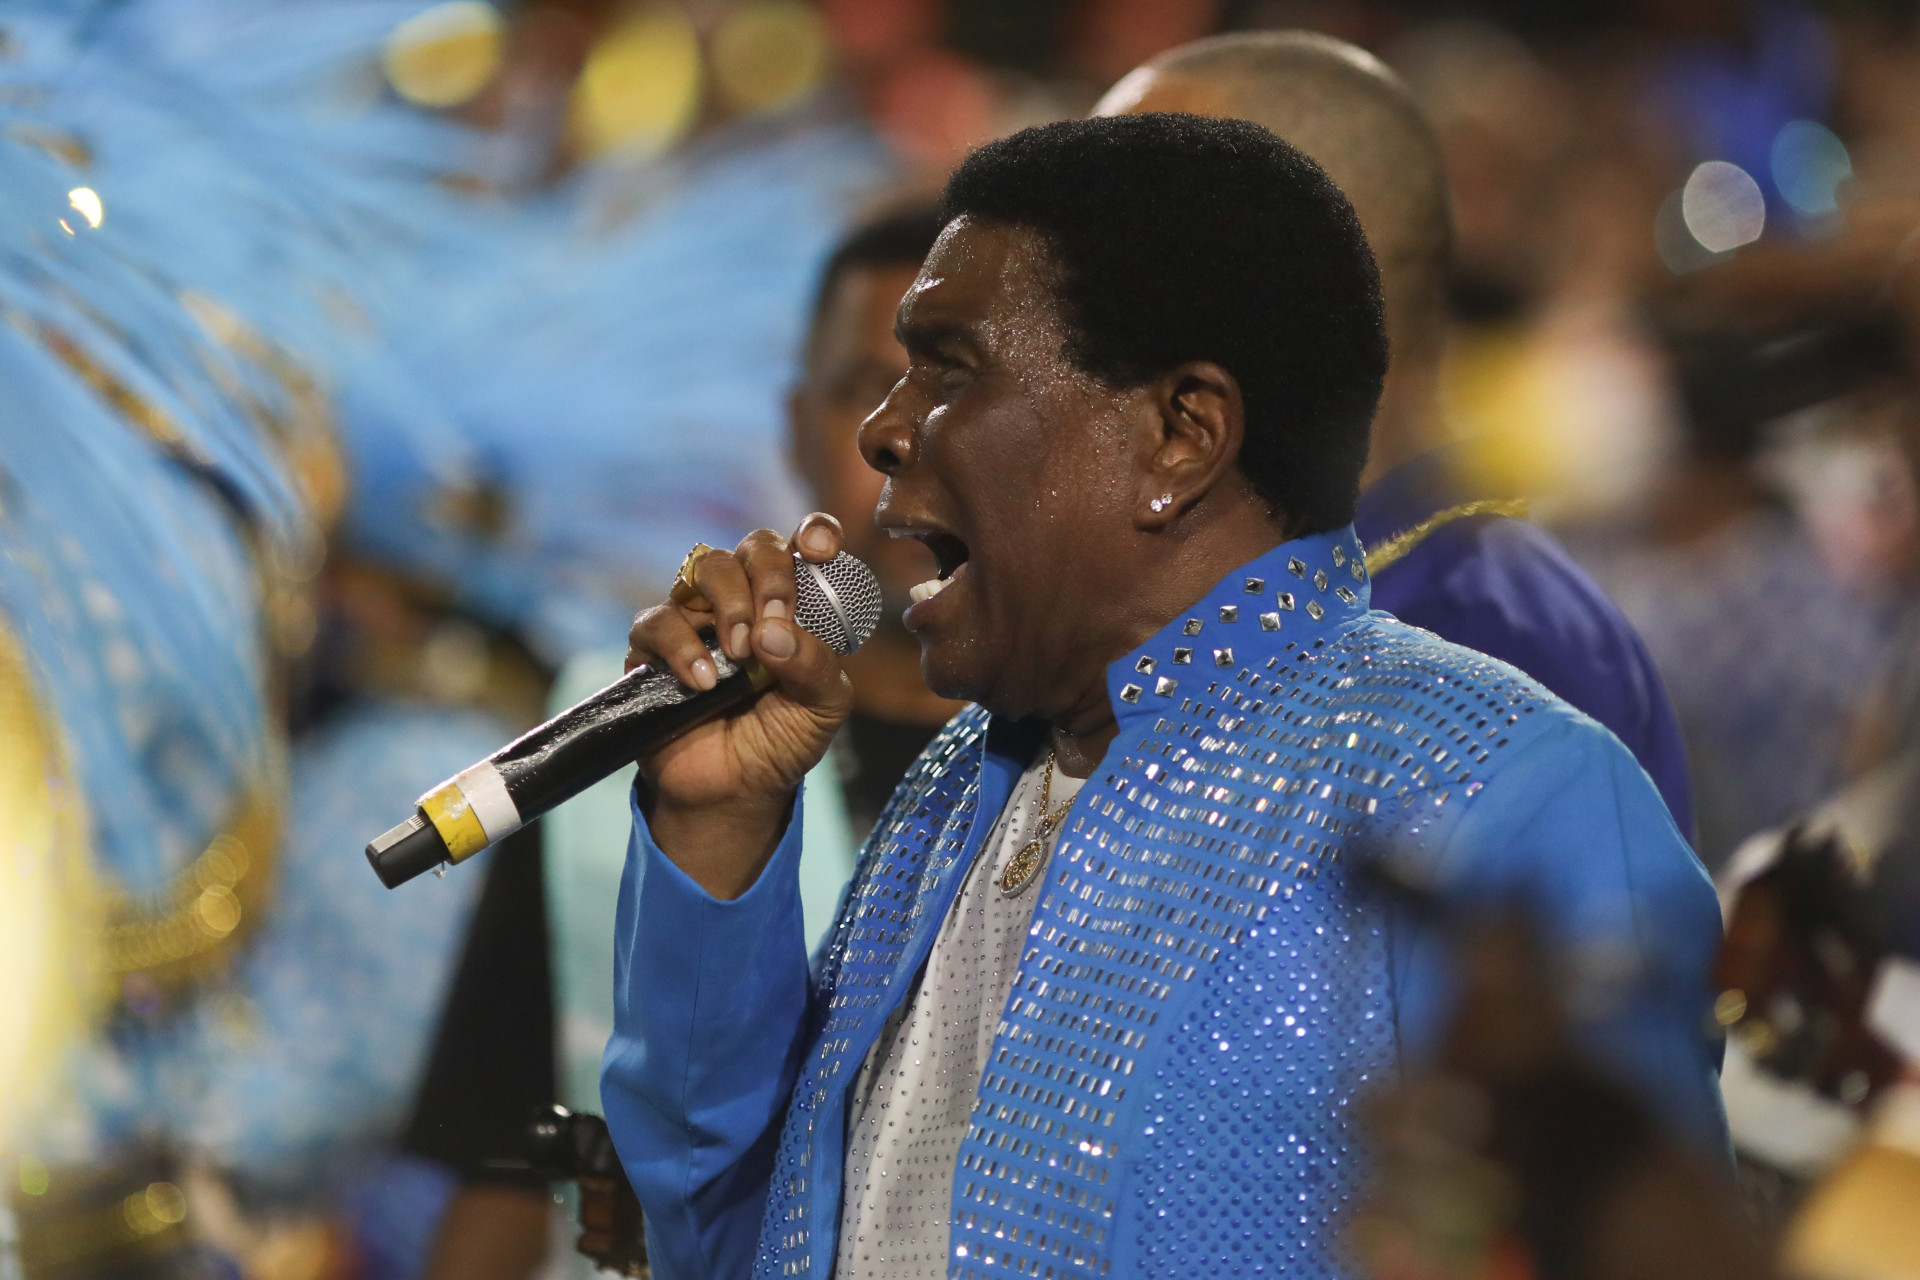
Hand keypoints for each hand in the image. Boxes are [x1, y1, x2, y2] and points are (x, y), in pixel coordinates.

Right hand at [625, 514, 853, 896]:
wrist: (733, 792)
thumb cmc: (782, 740)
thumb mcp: (822, 708)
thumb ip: (816, 665)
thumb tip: (775, 633)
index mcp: (796, 606)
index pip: (806, 547)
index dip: (815, 534)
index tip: (820, 547)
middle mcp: (748, 601)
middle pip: (755, 547)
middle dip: (771, 575)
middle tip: (775, 623)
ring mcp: (699, 618)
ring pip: (705, 566)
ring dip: (729, 604)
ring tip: (741, 654)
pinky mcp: (654, 648)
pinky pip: (658, 620)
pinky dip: (682, 646)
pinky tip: (704, 683)